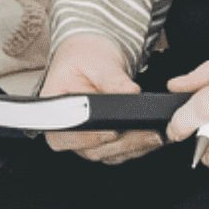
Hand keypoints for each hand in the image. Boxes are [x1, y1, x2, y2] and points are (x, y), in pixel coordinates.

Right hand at [41, 32, 164, 163]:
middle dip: (122, 144)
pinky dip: (136, 147)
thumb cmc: (85, 55)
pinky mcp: (101, 140)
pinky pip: (118, 151)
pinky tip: (151, 136)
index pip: (67, 133)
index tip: (113, 132)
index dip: (91, 137)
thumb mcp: (97, 61)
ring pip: (108, 154)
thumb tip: (131, 92)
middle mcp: (66, 128)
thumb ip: (113, 79)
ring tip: (154, 134)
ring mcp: (84, 138)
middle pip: (91, 149)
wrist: (91, 55)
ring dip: (133, 147)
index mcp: (54, 108)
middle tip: (147, 133)